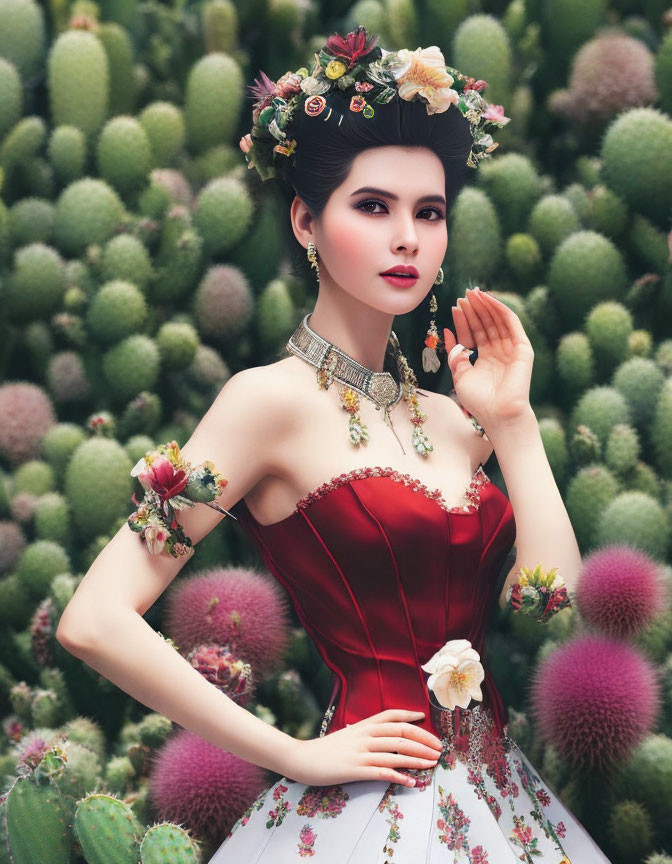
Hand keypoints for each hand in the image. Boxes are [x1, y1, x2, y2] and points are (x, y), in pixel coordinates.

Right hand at [282, 709, 442, 787]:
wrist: (301, 759)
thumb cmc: (325, 749)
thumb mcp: (347, 734)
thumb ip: (364, 732)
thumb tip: (382, 734)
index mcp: (363, 725)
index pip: (392, 715)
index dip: (410, 714)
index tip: (425, 716)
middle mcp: (365, 735)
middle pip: (401, 733)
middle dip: (424, 740)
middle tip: (439, 748)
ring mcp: (361, 752)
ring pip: (397, 752)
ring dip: (418, 758)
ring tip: (433, 764)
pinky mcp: (356, 769)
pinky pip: (383, 771)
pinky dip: (400, 776)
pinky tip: (412, 782)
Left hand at [443, 287, 533, 428]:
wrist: (498, 413)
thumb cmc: (479, 401)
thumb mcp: (460, 374)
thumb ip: (454, 354)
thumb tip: (447, 332)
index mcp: (485, 359)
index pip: (474, 334)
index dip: (465, 320)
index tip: (455, 307)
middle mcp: (499, 352)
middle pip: (485, 324)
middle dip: (475, 309)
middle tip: (465, 294)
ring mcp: (511, 349)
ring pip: (498, 321)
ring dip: (487, 306)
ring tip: (474, 293)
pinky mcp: (522, 347)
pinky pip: (512, 323)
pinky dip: (501, 309)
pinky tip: (489, 300)